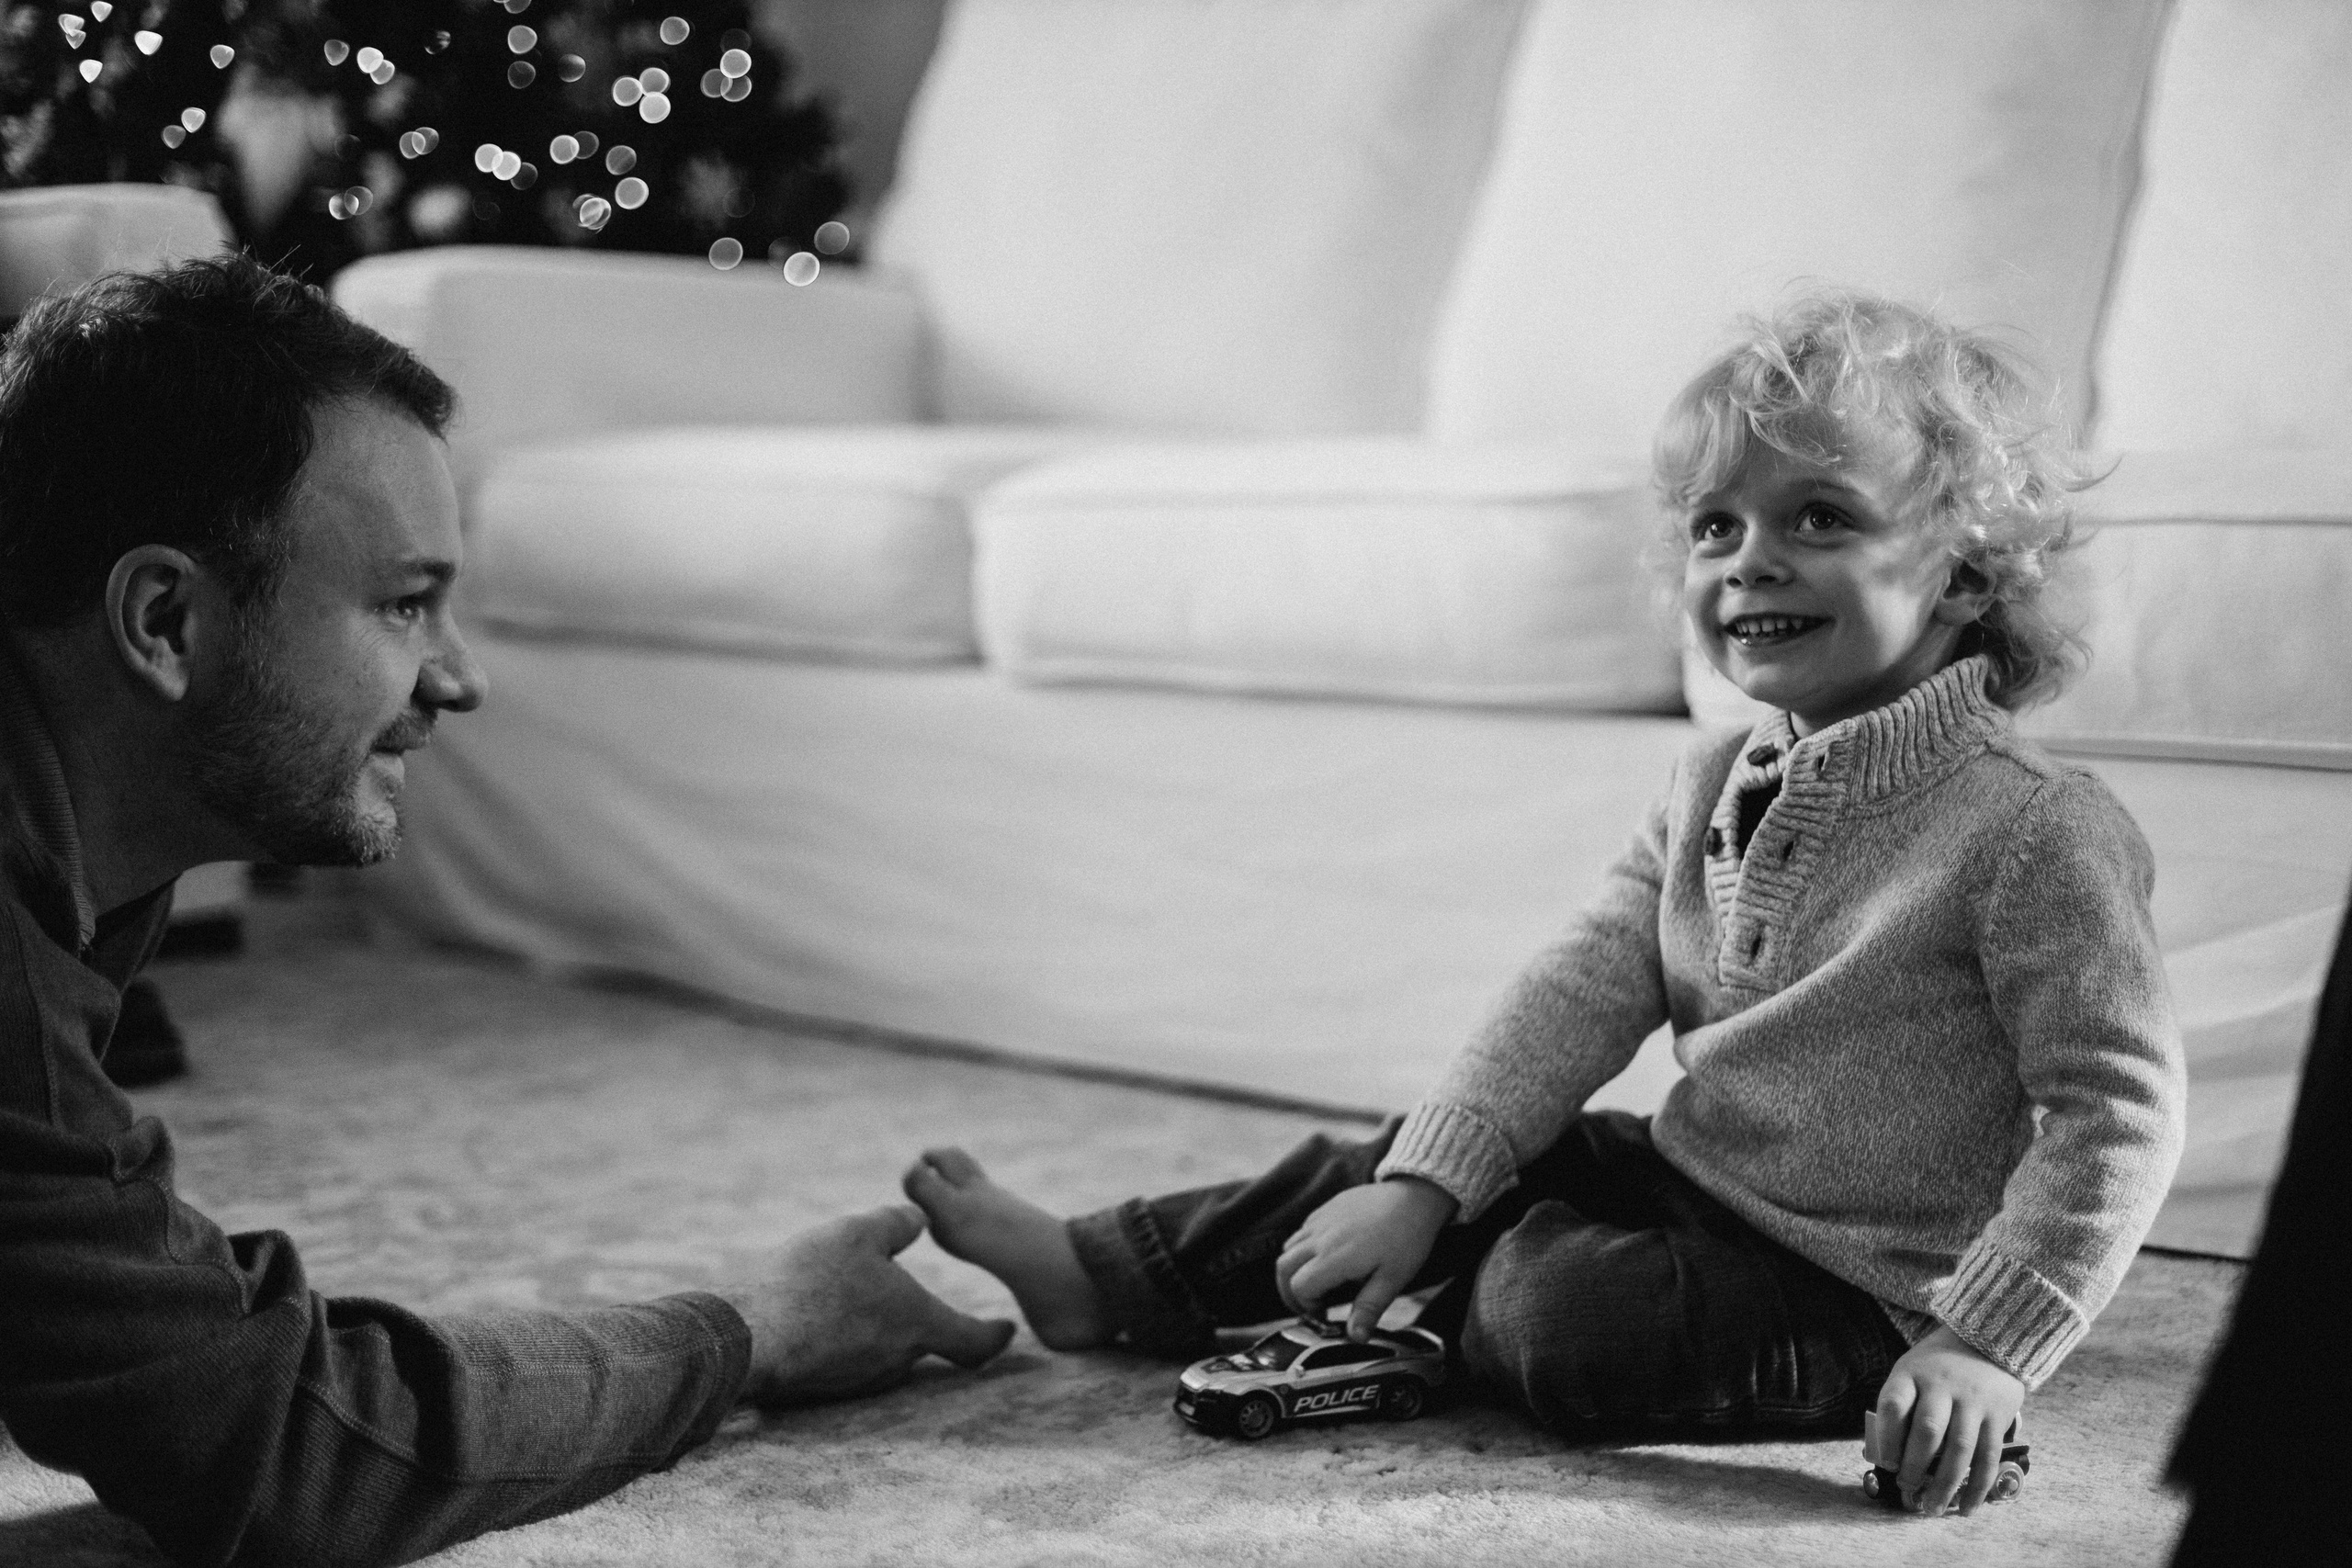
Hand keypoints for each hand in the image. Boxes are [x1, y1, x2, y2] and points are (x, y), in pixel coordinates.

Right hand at [722, 1205, 1015, 1406]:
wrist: (747, 1336)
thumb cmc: (810, 1282)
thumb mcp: (858, 1233)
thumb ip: (896, 1225)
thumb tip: (918, 1220)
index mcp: (918, 1323)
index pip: (974, 1341)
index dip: (995, 1334)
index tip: (1007, 1329)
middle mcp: (896, 1360)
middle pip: (923, 1336)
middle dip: (915, 1310)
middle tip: (887, 1277)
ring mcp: (860, 1379)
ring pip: (883, 1345)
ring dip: (875, 1321)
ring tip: (842, 1286)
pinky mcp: (826, 1386)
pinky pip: (849, 1355)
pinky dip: (846, 1333)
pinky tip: (817, 1308)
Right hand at [1275, 1178, 1457, 1340]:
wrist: (1414, 1197)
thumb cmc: (1407, 1238)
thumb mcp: (1393, 1279)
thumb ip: (1369, 1308)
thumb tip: (1355, 1337)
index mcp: (1335, 1256)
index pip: (1299, 1287)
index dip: (1306, 1306)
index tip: (1325, 1314)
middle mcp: (1320, 1236)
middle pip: (1283, 1268)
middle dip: (1289, 1292)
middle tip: (1309, 1305)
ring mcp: (1320, 1220)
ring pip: (1288, 1248)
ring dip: (1295, 1270)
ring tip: (1318, 1283)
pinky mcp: (1326, 1209)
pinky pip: (1302, 1231)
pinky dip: (1303, 1250)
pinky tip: (1327, 1258)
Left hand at [1868, 1325, 2025, 1515]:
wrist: (1987, 1341)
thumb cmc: (1937, 1366)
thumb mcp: (1910, 1371)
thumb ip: (1900, 1406)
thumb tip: (1887, 1458)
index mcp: (1912, 1374)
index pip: (1893, 1404)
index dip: (1886, 1437)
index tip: (1886, 1463)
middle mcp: (1943, 1386)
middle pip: (1927, 1430)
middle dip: (1915, 1467)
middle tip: (1907, 1490)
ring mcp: (1973, 1401)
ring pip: (1959, 1449)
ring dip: (1946, 1485)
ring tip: (1933, 1508)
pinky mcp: (1998, 1415)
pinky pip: (1988, 1456)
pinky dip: (1978, 1486)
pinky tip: (1967, 1507)